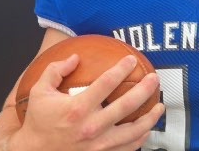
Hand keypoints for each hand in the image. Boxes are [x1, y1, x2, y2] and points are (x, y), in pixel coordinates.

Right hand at [9, 54, 163, 150]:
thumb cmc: (38, 120)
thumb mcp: (40, 91)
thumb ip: (56, 70)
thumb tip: (75, 57)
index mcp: (77, 108)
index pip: (106, 83)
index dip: (121, 69)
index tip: (131, 60)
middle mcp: (90, 127)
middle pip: (126, 106)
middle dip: (144, 90)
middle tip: (154, 79)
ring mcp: (98, 145)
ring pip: (132, 132)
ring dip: (150, 118)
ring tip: (160, 105)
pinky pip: (127, 148)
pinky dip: (140, 138)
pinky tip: (147, 128)